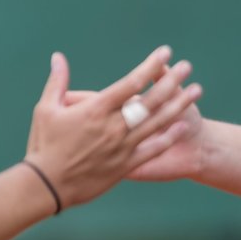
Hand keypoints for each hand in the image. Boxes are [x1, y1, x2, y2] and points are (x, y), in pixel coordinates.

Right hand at [25, 47, 202, 208]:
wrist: (46, 187)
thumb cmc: (43, 145)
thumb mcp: (46, 110)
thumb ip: (57, 82)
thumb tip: (58, 57)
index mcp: (96, 109)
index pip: (130, 82)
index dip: (149, 66)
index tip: (165, 52)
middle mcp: (113, 126)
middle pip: (151, 100)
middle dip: (172, 81)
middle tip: (188, 66)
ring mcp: (122, 146)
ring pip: (157, 122)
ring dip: (179, 104)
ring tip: (196, 90)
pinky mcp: (126, 165)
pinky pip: (153, 149)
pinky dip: (169, 137)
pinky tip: (184, 125)